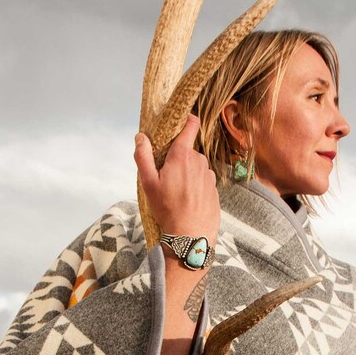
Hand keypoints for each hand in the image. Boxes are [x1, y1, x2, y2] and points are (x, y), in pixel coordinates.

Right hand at [134, 116, 219, 245]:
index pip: (190, 125)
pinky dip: (194, 186)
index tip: (181, 120)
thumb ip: (143, 156)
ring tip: (175, 193)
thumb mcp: (148, 183)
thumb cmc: (168, 209)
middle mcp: (199, 161)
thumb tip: (140, 137)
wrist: (191, 235)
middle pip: (187, 151)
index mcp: (182, 155)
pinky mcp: (214, 189)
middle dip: (177, 158)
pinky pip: (202, 181)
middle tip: (165, 176)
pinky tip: (186, 201)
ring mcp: (209, 175)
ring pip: (195, 167)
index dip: (186, 119)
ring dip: (186, 173)